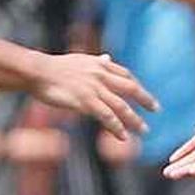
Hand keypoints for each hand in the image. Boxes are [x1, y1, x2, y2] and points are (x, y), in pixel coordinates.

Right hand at [31, 52, 157, 137]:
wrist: (38, 72)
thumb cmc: (54, 68)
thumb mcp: (80, 60)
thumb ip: (96, 62)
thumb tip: (107, 58)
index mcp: (99, 64)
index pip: (125, 75)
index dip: (137, 86)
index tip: (145, 96)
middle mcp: (101, 74)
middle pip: (130, 88)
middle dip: (145, 100)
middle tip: (156, 110)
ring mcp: (94, 88)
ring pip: (121, 105)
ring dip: (134, 119)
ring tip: (143, 130)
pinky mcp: (86, 101)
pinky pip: (106, 116)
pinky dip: (116, 127)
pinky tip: (123, 136)